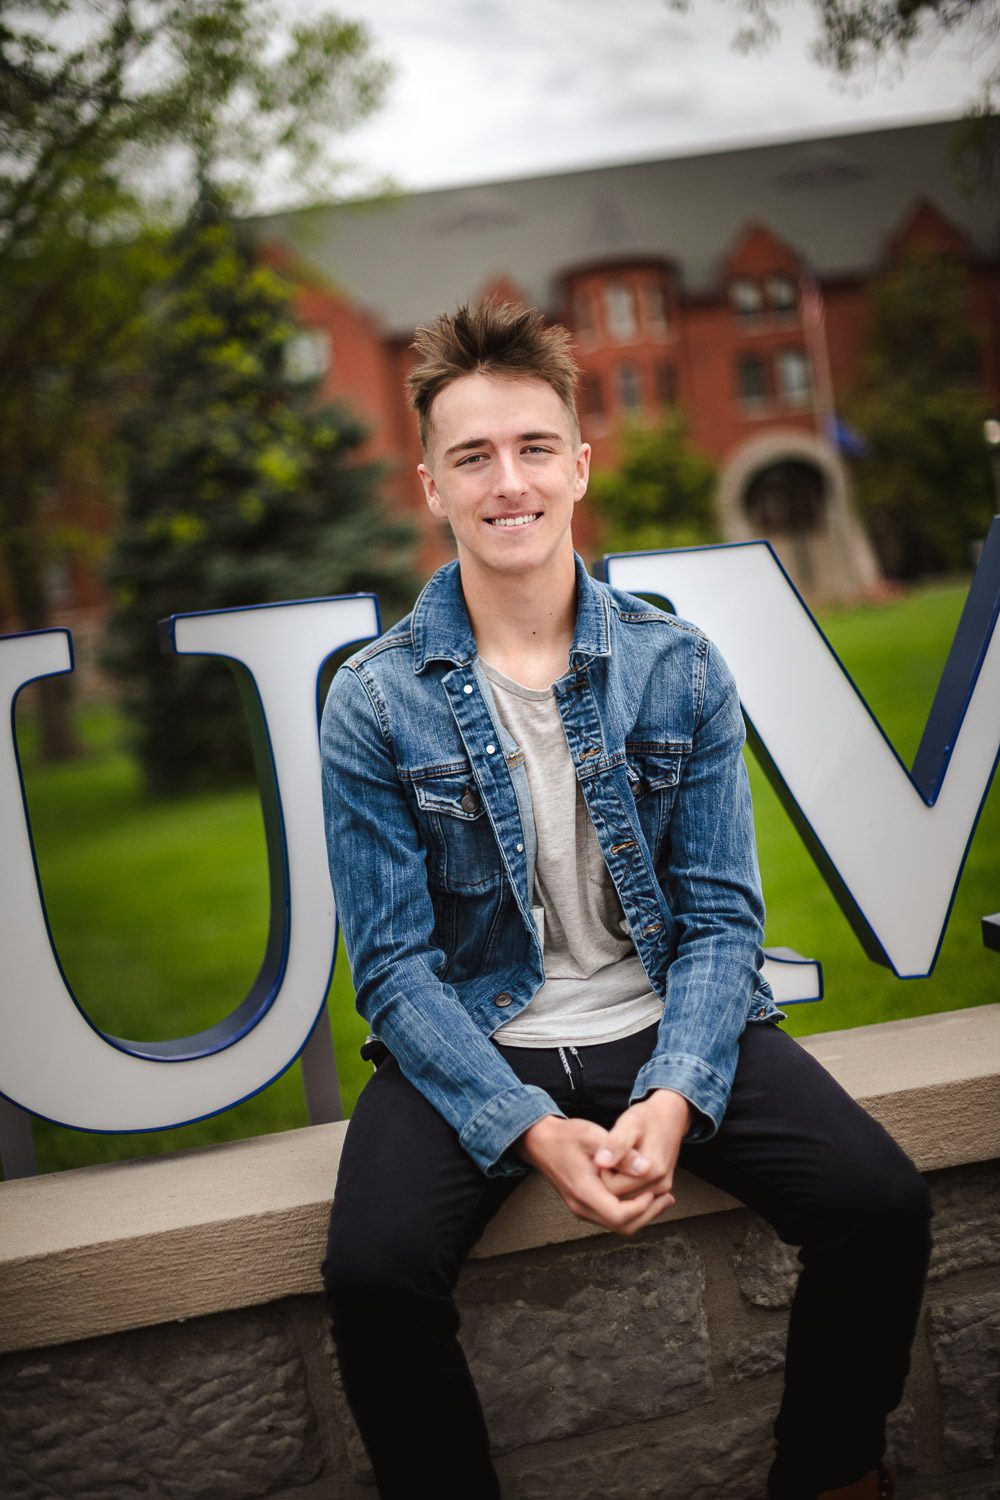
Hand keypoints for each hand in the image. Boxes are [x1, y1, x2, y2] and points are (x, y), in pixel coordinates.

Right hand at [516, 1114, 669, 1236]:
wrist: (540, 1141)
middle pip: (622, 1226)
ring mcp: (581, 1209)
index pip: (620, 1216)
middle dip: (647, 1214)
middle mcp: (581, 1207)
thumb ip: (620, 1152)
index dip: (643, 1207)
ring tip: (660, 1197)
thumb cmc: (566, 1136)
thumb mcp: (594, 1136)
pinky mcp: (583, 1206)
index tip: (655, 1189)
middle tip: (666, 1198)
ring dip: (641, 1214)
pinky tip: (642, 1194)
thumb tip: (646, 1168)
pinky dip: (629, 1210)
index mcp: (584, 1192)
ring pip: (617, 1225)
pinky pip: (611, 1217)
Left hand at [593, 1090, 692, 1219]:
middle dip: (611, 1178)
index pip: (611, 1187)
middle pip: (619, 1196)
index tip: (609, 1152)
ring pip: (627, 1199)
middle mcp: (659, 1184)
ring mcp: (662, 1189)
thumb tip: (601, 1162)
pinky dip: (629, 1186)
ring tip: (623, 1160)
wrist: (669, 1118)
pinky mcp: (662, 1189)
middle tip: (615, 1155)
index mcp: (650, 1170)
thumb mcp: (629, 1123)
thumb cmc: (646, 1119)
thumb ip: (615, 1144)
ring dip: (620, 1182)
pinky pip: (636, 1197)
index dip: (604, 1171)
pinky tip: (629, 1168)